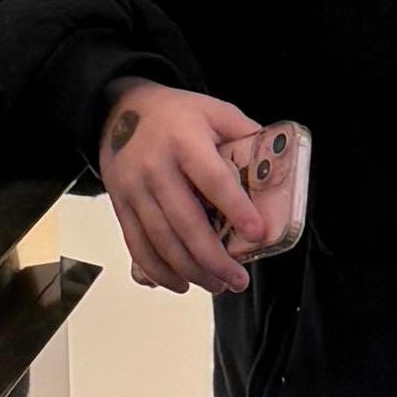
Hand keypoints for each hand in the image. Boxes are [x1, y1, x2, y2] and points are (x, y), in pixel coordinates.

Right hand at [98, 80, 280, 297]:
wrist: (119, 110)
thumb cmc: (175, 114)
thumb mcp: (214, 110)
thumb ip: (244, 134)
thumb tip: (277, 167)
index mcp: (185, 140)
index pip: (213, 179)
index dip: (236, 208)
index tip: (258, 233)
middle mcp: (156, 166)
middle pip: (186, 221)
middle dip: (214, 258)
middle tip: (239, 280)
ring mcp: (134, 188)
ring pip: (162, 240)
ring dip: (191, 270)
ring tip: (218, 286)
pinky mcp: (120, 205)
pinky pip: (137, 245)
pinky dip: (159, 270)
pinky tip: (182, 283)